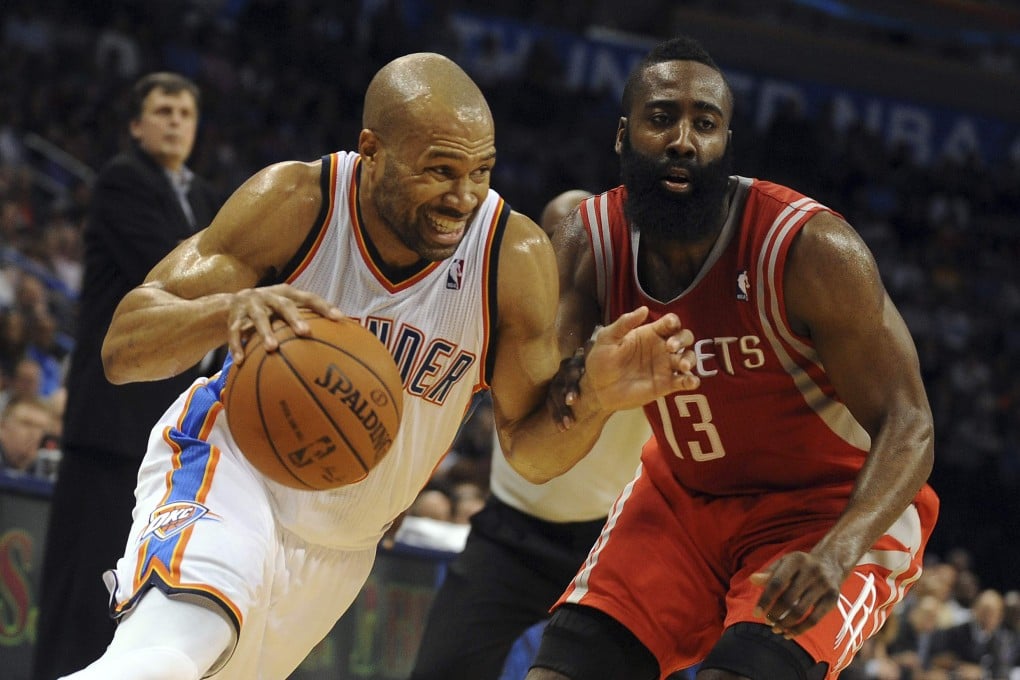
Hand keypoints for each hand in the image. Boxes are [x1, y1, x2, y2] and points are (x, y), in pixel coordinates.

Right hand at [228, 284, 342, 362]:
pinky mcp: (233, 317)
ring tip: (271, 348)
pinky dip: (237, 346)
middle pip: (284, 305)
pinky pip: (235, 332)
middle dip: (295, 318)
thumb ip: (308, 318)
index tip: (339, 319)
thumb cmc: (272, 310)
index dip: (324, 306)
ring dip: (265, 333)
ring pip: (258, 318)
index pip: (309, 297)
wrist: (232, 302)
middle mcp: (269, 296)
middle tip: (306, 332)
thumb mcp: (287, 308)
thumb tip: (340, 338)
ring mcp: (251, 305)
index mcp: (287, 293)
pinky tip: (240, 361)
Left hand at [552, 307, 697, 427]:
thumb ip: (624, 323)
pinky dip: (692, 380)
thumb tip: (644, 309)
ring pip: (688, 358)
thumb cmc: (601, 361)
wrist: (597, 390)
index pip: (670, 323)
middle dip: (682, 339)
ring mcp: (665, 367)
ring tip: (682, 366)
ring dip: (690, 359)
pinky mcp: (666, 385)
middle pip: (684, 337)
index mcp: (649, 333)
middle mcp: (661, 348)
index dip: (673, 321)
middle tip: (670, 347)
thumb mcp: (607, 338)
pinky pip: (684, 381)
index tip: (669, 325)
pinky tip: (690, 382)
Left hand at [750, 551, 844, 637]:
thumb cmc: (800, 566)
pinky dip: (800, 630)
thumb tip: (752, 580)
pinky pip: (814, 620)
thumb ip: (769, 574)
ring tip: (775, 629)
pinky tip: (788, 634)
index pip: (777, 583)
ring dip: (785, 624)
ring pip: (800, 611)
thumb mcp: (784, 563)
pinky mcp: (833, 598)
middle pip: (788, 599)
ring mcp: (824, 585)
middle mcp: (812, 571)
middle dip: (774, 613)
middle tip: (767, 621)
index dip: (765, 600)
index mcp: (796, 560)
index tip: (756, 613)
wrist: (831, 563)